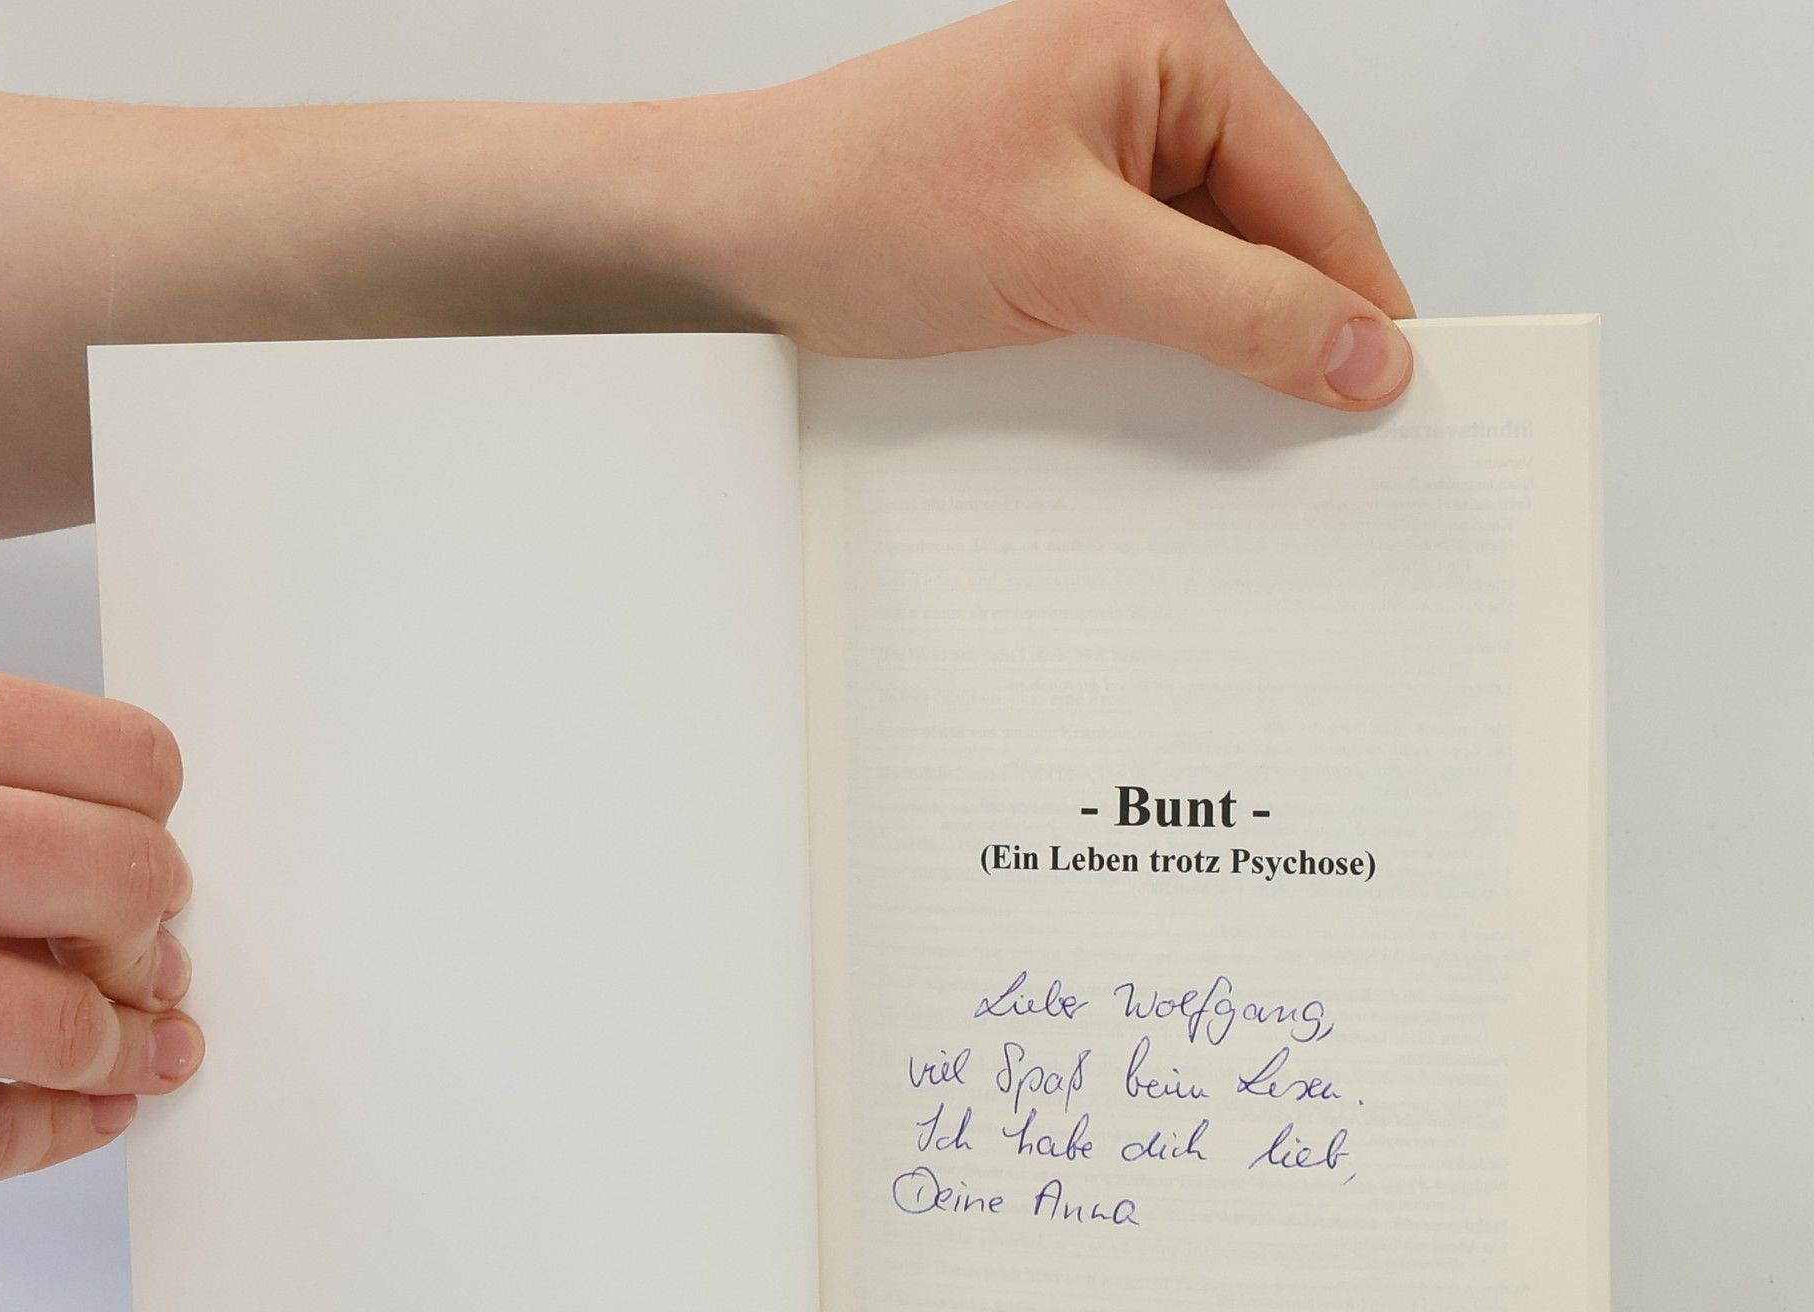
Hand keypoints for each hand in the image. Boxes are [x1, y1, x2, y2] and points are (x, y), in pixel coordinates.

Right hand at [0, 663, 201, 1186]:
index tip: (160, 865)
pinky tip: (78, 1114)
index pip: (126, 762)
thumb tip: (131, 873)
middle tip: (150, 965)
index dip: (166, 829)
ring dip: (116, 1050)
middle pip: (117, 882)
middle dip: (149, 940)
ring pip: (55, 1024)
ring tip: (128, 1049)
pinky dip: (45, 1136)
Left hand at [703, 0, 1413, 407]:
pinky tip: (1148, 414)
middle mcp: (1145, 93)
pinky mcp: (1058, 225)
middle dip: (1282, 337)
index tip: (1394, 403)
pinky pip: (1143, 300)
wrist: (735, 238)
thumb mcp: (1072, 259)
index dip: (1356, 304)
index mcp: (1170, 47)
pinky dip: (1153, 359)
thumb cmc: (864, 201)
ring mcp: (1098, 161)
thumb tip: (1361, 352)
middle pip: (1269, 237)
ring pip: (1207, 278)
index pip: (1314, 192)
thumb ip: (1231, 307)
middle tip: (1311, 447)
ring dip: (1210, 357)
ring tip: (1219, 437)